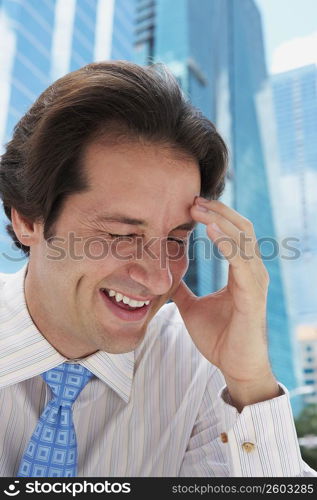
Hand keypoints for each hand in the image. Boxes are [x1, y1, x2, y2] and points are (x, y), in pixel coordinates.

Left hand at [171, 197, 279, 409]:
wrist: (236, 368)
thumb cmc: (220, 338)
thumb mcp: (192, 308)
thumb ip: (184, 290)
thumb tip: (167, 278)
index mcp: (241, 272)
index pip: (233, 233)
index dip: (216, 216)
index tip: (192, 204)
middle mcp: (252, 272)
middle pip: (240, 228)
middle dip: (218, 211)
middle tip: (193, 198)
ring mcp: (255, 282)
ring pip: (243, 239)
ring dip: (221, 220)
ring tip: (199, 207)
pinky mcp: (253, 295)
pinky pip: (241, 261)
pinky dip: (227, 242)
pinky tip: (212, 229)